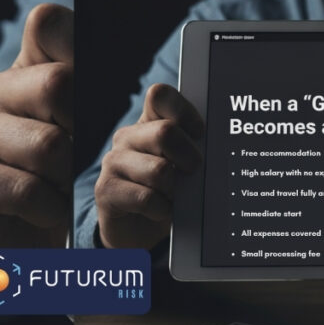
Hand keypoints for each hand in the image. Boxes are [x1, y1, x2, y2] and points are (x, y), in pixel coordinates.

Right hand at [0, 3, 73, 276]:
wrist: (12, 237)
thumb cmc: (55, 176)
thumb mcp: (77, 127)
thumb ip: (89, 87)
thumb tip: (115, 53)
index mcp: (25, 71)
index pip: (49, 24)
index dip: (79, 47)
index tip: (90, 91)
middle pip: (60, 83)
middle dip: (83, 131)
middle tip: (74, 159)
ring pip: (50, 145)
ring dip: (66, 178)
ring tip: (54, 187)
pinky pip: (30, 189)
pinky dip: (50, 208)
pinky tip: (41, 210)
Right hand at [94, 83, 203, 248]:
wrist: (140, 228)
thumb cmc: (171, 190)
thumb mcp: (185, 164)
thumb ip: (195, 148)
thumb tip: (217, 148)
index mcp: (149, 122)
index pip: (160, 96)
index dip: (185, 112)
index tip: (200, 134)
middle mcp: (128, 137)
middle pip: (165, 132)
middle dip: (189, 157)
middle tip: (192, 173)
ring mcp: (114, 161)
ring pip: (158, 169)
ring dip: (175, 189)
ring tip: (173, 195)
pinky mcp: (106, 189)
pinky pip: (146, 198)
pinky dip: (162, 209)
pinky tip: (160, 210)